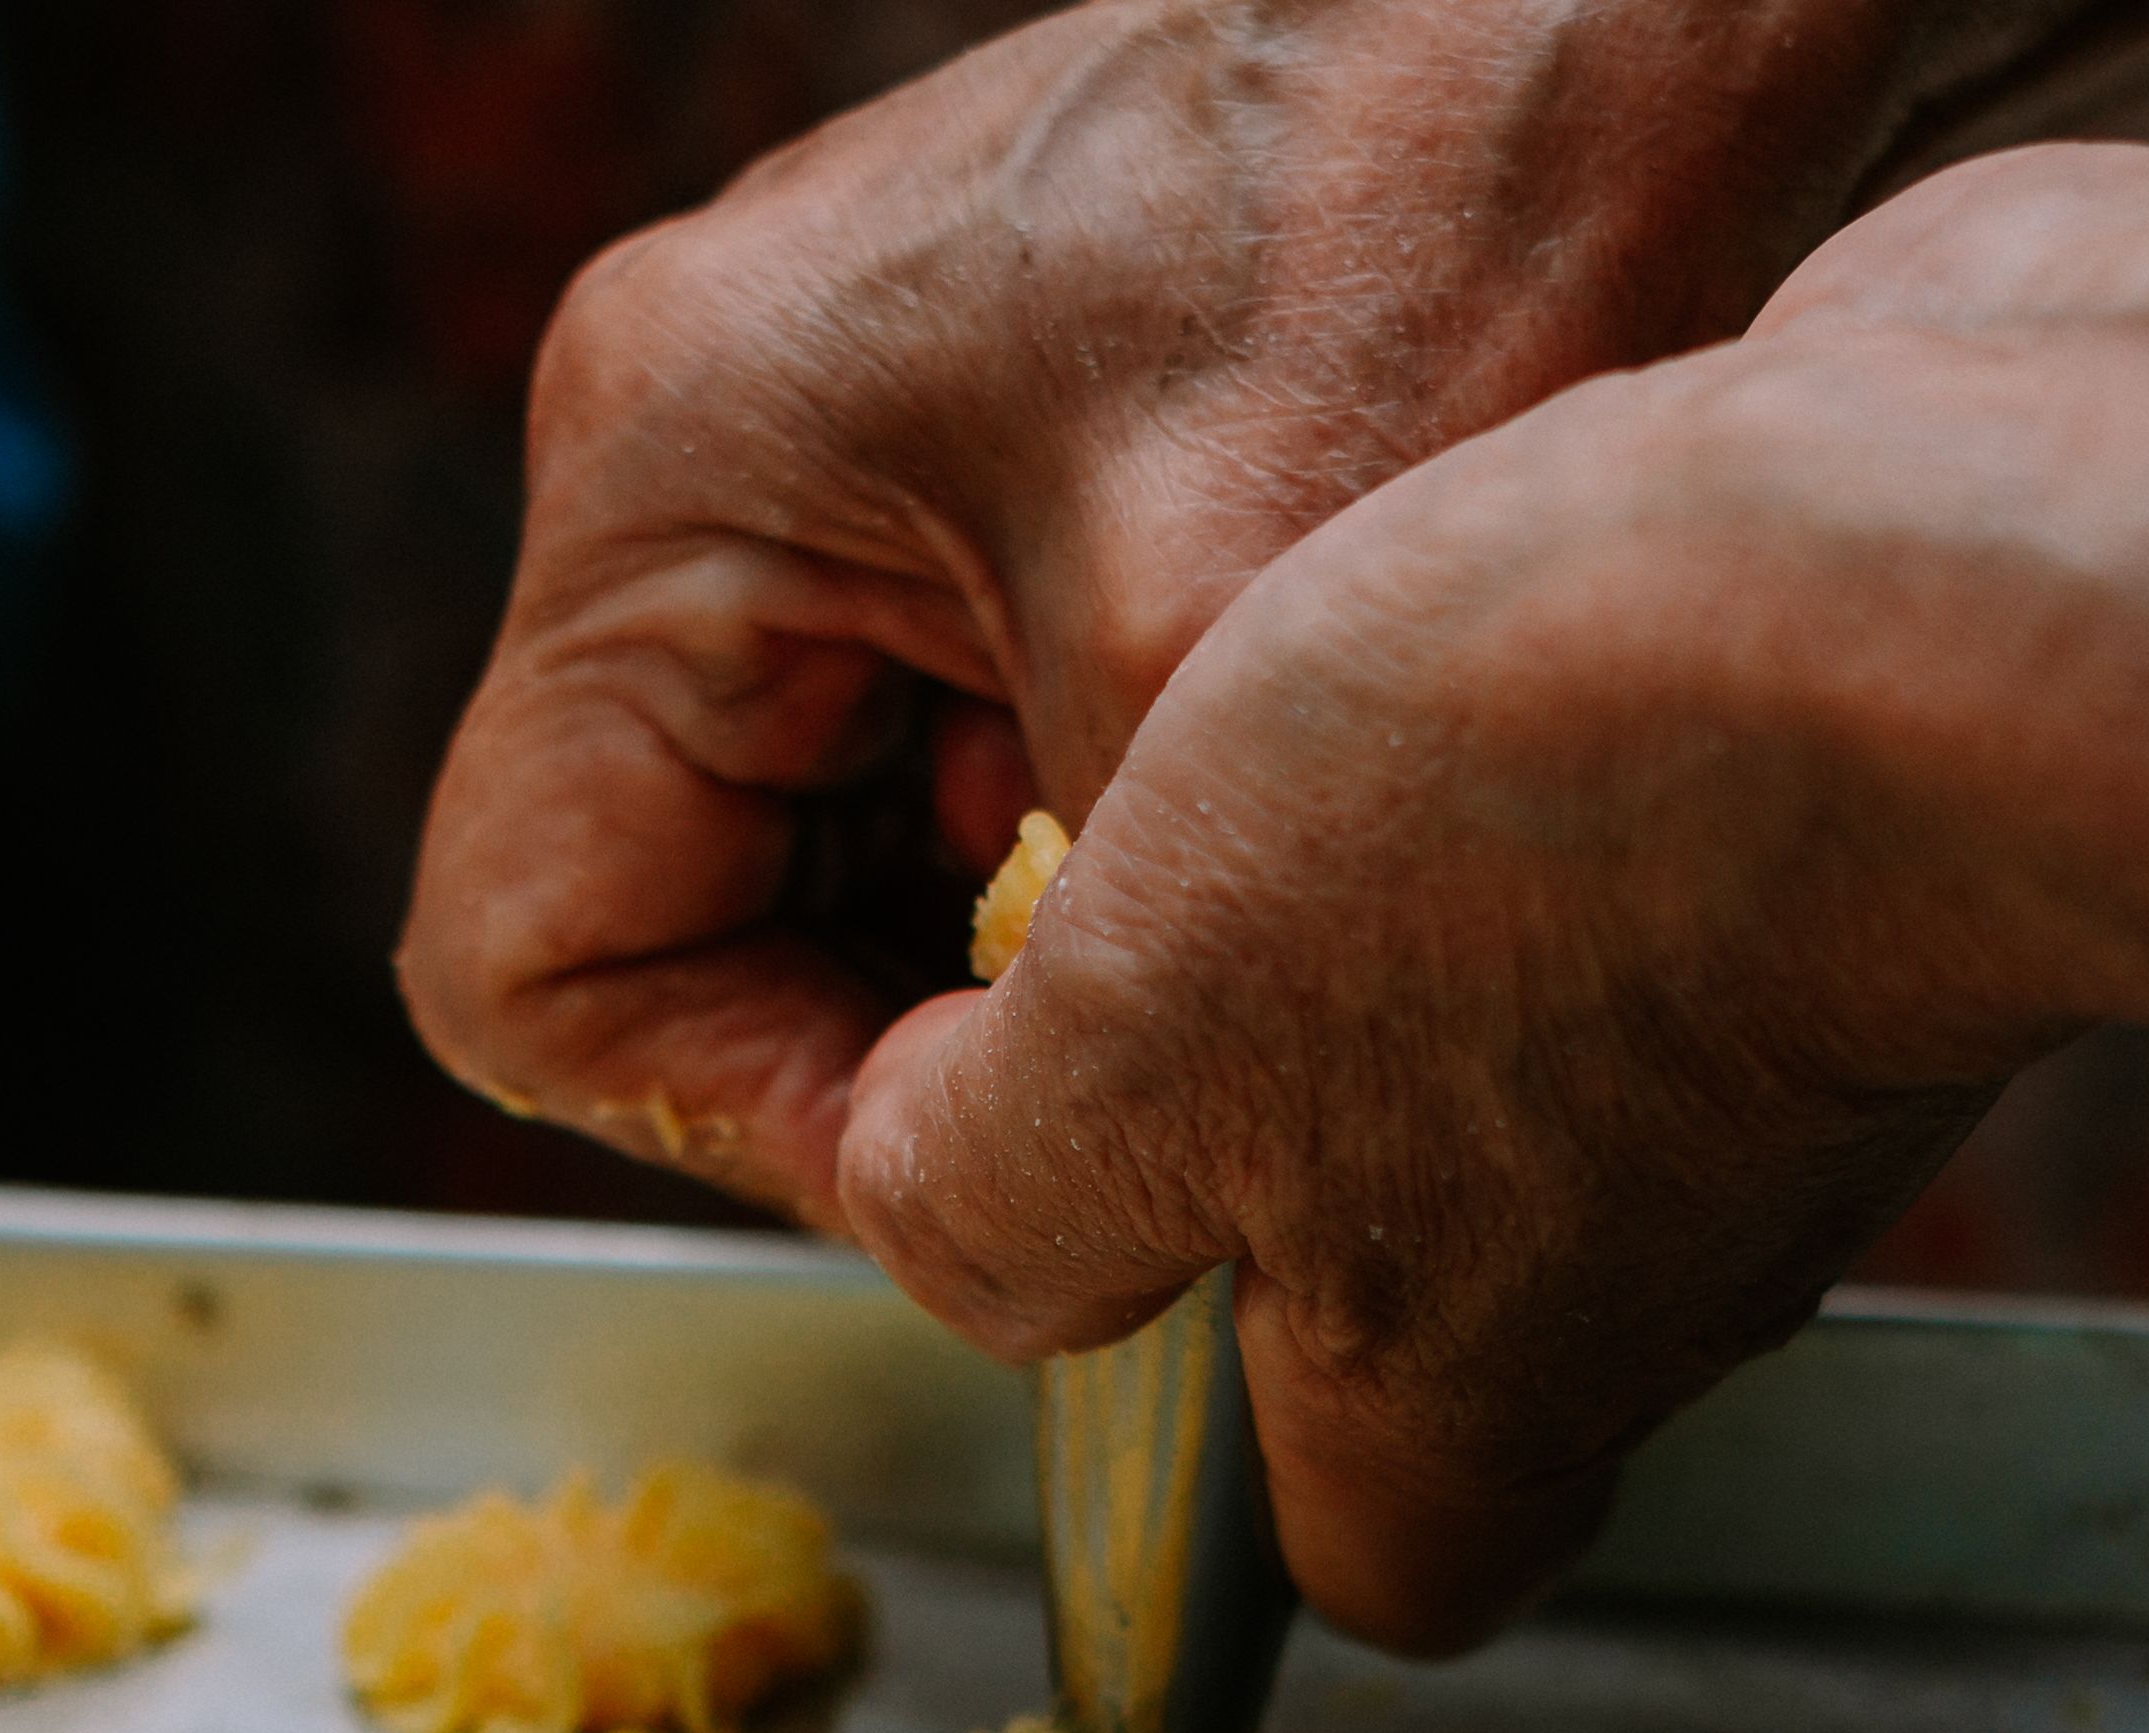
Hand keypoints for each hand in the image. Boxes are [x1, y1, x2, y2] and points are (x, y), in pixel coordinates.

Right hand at [392, 0, 1932, 1222]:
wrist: (1619, 16)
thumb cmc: (1426, 253)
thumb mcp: (1209, 699)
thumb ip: (1057, 987)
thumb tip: (1015, 1199)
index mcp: (659, 481)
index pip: (529, 962)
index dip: (737, 1116)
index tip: (963, 1159)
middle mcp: (679, 436)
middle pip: (647, 909)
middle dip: (863, 1033)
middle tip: (1091, 1090)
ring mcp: (809, 420)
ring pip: (789, 836)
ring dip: (962, 941)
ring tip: (1179, 931)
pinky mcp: (949, 425)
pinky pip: (910, 723)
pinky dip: (1042, 828)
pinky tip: (1217, 817)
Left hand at [833, 165, 2148, 1652]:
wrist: (1982, 558)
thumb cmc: (1547, 826)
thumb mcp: (1134, 1048)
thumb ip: (998, 1196)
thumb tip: (934, 1208)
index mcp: (1481, 1408)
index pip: (1363, 1572)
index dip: (1220, 1480)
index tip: (1099, 1270)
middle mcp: (1663, 1287)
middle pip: (1453, 1310)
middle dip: (1294, 1150)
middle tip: (1158, 953)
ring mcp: (1798, 1070)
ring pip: (1560, 1071)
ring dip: (1422, 923)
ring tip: (1315, 747)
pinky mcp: (1876, 854)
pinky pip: (1676, 863)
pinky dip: (1576, 772)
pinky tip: (1508, 630)